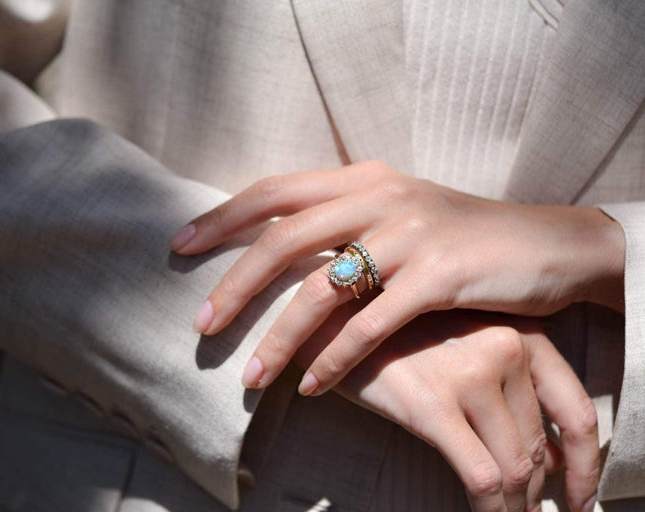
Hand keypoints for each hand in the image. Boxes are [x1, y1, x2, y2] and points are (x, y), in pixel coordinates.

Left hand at [170, 161, 623, 394]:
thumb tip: (277, 249)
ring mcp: (411, 234)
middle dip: (235, 286)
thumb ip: (344, 221)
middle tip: (201, 326)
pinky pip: (370, 325)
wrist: (548, 243)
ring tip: (250, 378)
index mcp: (363, 178)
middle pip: (283, 240)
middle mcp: (380, 197)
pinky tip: (312, 386)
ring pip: (321, 290)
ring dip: (278, 339)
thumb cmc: (461, 234)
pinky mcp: (440, 276)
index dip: (222, 217)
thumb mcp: (399, 212)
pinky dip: (335, 360)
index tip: (180, 245)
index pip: (275, 191)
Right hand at [298, 309, 598, 511]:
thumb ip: (508, 387)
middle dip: (533, 491)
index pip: (576, 411)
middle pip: (538, 445)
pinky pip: (480, 476)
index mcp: (519, 331)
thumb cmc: (393, 332)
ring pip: (514, 466)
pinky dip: (489, 509)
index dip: (585, 465)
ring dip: (513, 506)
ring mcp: (471, 374)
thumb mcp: (462, 344)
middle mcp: (504, 347)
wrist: (328, 311)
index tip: (578, 496)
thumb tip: (548, 455)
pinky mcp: (433, 404)